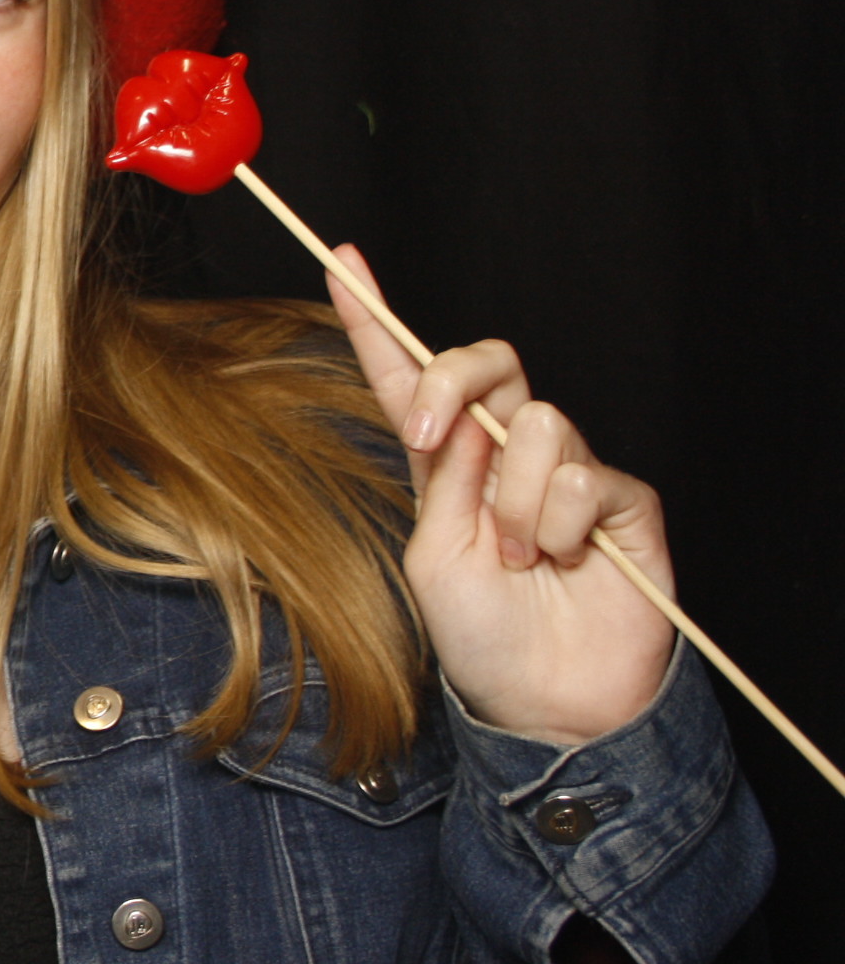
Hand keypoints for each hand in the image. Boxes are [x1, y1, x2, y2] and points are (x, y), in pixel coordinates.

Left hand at [327, 245, 670, 743]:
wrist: (547, 701)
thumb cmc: (482, 638)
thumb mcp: (432, 554)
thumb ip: (441, 478)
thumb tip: (463, 414)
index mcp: (446, 464)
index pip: (410, 377)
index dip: (376, 321)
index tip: (341, 263)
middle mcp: (506, 454)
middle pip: (489, 362)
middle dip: (453, 380)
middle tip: (434, 436)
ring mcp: (568, 470)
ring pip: (538, 422)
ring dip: (516, 500)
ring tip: (521, 558)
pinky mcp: (622, 497)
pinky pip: (584, 476)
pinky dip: (562, 524)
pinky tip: (567, 563)